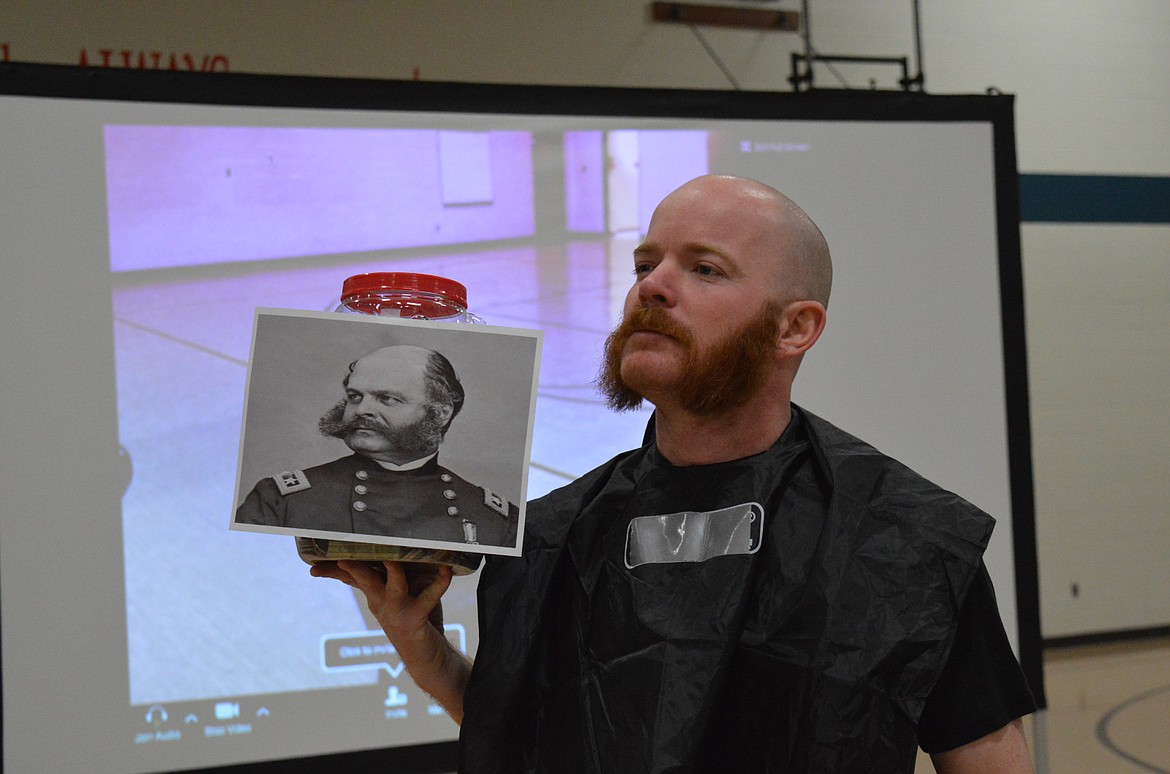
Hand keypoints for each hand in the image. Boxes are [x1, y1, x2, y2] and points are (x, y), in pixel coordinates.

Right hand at [310, 559, 468, 722]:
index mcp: (375, 595)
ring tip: (392, 557)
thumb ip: (398, 573)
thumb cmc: (417, 618)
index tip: (313, 564)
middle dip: (352, 567)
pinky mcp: (415, 618)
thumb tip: (400, 547)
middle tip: (340, 557)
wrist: (427, 658)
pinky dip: (439, 583)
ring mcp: (397, 611)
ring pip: (392, 585)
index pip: (351, 578)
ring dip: (393, 571)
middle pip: (364, 579)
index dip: (333, 570)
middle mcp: (381, 603)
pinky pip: (428, 597)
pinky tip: (446, 570)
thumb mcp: (402, 594)